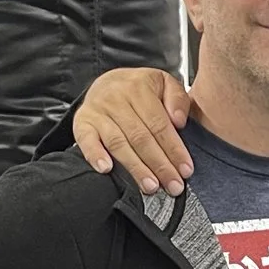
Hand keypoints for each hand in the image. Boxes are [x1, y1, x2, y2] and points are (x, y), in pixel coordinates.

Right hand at [73, 67, 193, 197]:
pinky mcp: (82, 122)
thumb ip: (177, 98)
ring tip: (150, 186)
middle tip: (173, 185)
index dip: (174, 149)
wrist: (106, 82)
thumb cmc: (138, 90)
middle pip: (141, 137)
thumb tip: (179, 121)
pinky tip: (106, 169)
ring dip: (135, 167)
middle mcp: (117, 98)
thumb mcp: (163, 83)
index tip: (185, 169)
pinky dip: (95, 154)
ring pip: (119, 143)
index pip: (159, 124)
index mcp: (139, 87)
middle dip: (159, 164)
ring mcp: (98, 111)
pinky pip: (86, 140)